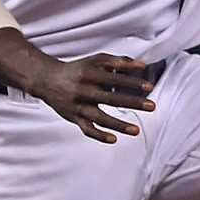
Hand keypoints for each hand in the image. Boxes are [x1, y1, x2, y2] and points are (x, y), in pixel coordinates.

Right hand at [32, 53, 156, 143]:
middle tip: (152, 106)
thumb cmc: (78, 69)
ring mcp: (78, 106)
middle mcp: (84, 90)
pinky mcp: (74, 118)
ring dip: (118, 125)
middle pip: (110, 98)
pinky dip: (99, 135)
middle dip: (132, 102)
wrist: (47, 80)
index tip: (149, 87)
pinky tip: (114, 139)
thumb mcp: (96, 60)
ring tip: (136, 130)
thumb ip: (118, 61)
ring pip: (99, 118)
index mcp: (90, 74)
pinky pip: (87, 129)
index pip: (114, 79)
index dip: (132, 82)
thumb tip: (142, 65)